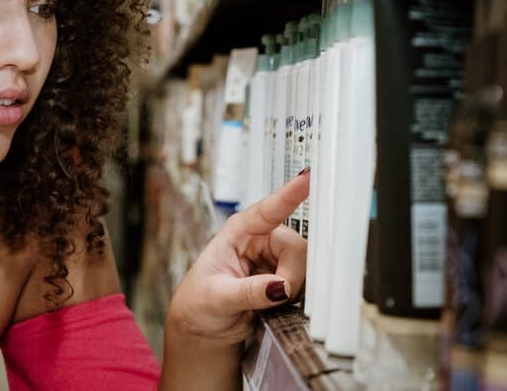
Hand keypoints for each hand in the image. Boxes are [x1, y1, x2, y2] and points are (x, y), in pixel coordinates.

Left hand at [166, 170, 309, 347]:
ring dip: (294, 290)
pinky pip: (307, 285)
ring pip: (306, 268)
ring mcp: (276, 261)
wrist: (201, 330)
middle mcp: (262, 241)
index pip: (268, 210)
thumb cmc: (198, 304)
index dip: (290, 194)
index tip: (307, 177)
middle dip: (291, 276)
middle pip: (297, 248)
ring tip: (267, 303)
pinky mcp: (286, 281)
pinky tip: (279, 307)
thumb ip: (248, 291)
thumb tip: (279, 286)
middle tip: (274, 297)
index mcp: (240, 232)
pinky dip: (299, 299)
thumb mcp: (216, 297)